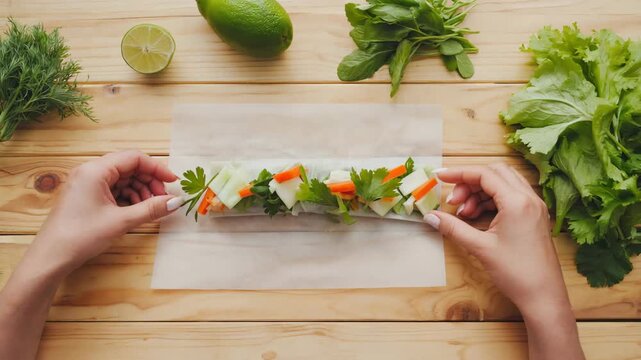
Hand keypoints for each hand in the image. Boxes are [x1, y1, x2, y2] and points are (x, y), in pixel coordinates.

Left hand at [31, 150, 181, 275]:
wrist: (51, 257)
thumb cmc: (82, 235)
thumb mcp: (121, 221)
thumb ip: (151, 209)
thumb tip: (176, 202)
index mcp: (96, 170)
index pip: (134, 158)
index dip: (157, 168)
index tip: (173, 182)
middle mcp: (90, 171)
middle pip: (129, 167)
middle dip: (149, 181)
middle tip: (163, 199)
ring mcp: (86, 183)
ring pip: (122, 179)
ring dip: (140, 190)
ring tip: (150, 208)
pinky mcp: (85, 196)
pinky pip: (113, 189)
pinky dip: (128, 197)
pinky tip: (137, 210)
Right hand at [424, 163, 569, 313]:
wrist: (543, 296)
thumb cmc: (517, 273)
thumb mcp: (480, 248)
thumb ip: (453, 228)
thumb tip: (431, 216)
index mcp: (517, 202)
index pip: (484, 174)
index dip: (459, 173)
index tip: (440, 177)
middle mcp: (529, 199)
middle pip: (495, 173)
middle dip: (470, 182)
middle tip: (453, 200)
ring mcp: (534, 207)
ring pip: (503, 183)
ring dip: (479, 192)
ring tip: (464, 213)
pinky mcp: (534, 216)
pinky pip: (510, 196)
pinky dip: (490, 201)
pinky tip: (477, 217)